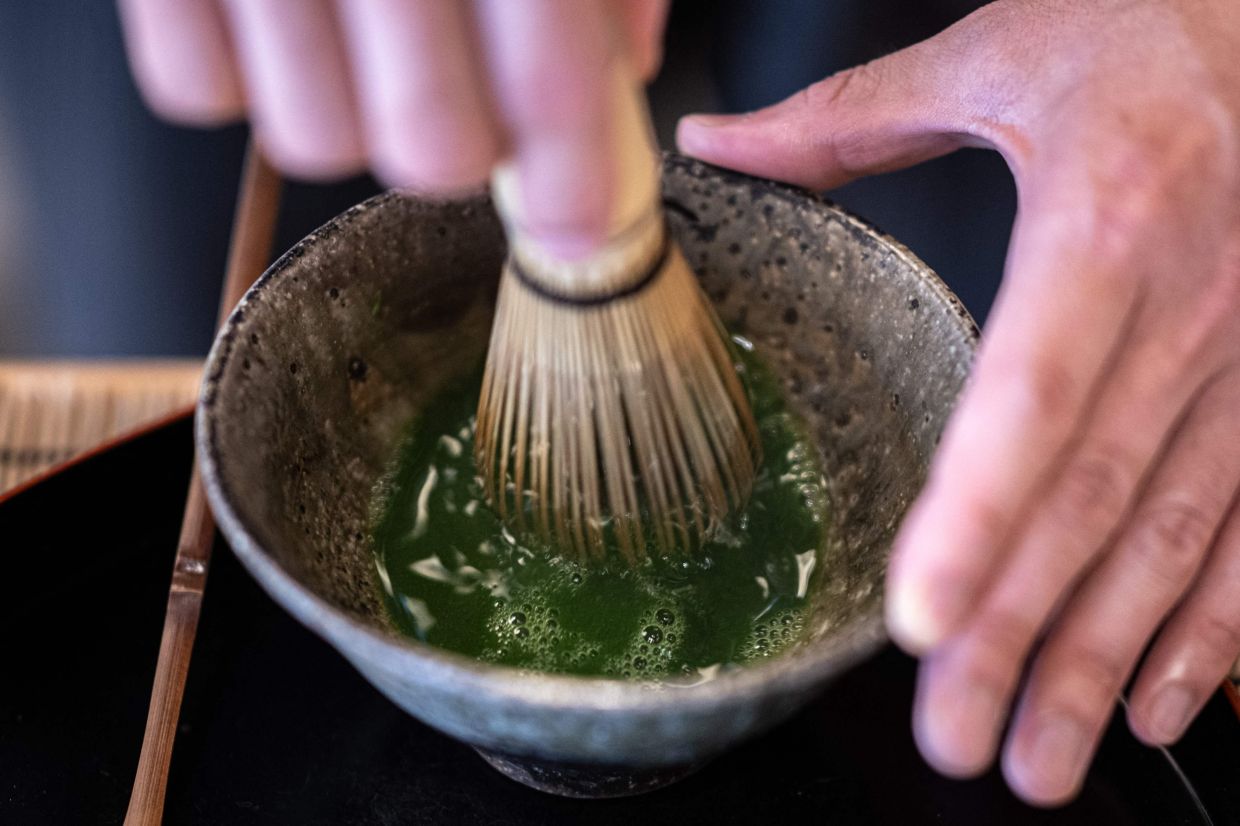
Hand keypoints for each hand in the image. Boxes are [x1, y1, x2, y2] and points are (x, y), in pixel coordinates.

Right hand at [118, 0, 667, 256]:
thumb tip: (630, 60)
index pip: (550, 87)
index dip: (575, 184)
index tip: (582, 224)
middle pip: (428, 151)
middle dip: (464, 143)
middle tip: (468, 91)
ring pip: (312, 139)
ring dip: (356, 114)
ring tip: (369, 36)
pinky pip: (196, 88)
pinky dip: (247, 73)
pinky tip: (286, 15)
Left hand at [679, 0, 1239, 805]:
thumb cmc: (1148, 33)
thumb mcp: (1000, 55)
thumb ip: (852, 118)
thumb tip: (716, 140)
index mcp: (1104, 224)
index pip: (1033, 393)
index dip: (978, 513)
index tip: (923, 618)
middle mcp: (1191, 311)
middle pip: (1090, 502)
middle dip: (1020, 637)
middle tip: (955, 742)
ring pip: (1170, 540)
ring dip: (1104, 663)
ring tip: (1040, 762)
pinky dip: (1212, 628)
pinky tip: (1160, 704)